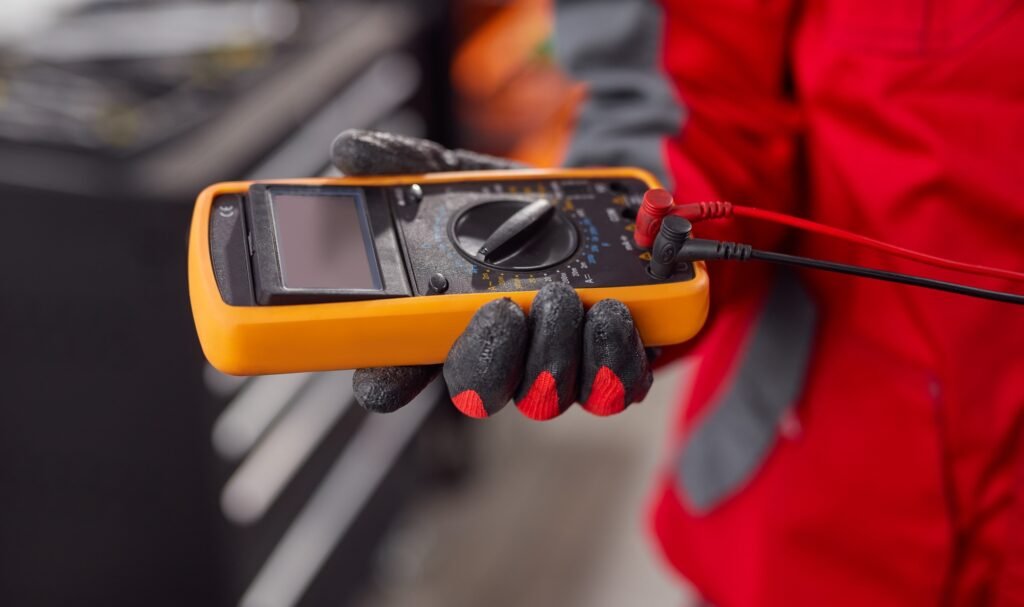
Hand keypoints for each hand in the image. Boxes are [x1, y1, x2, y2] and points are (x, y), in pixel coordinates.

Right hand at [332, 130, 653, 419]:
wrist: (593, 211)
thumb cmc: (511, 207)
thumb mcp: (458, 176)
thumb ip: (406, 166)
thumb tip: (350, 150)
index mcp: (437, 326)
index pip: (391, 373)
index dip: (383, 383)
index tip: (383, 378)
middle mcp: (491, 359)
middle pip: (476, 393)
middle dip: (489, 358)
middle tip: (504, 308)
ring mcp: (550, 369)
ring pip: (545, 395)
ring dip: (557, 350)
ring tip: (572, 299)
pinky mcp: (609, 368)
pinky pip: (614, 385)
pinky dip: (617, 350)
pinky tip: (614, 312)